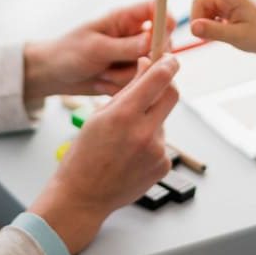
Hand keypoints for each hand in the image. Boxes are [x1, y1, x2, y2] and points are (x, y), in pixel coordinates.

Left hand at [24, 1, 176, 99]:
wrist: (53, 76)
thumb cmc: (68, 53)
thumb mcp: (96, 48)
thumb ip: (125, 46)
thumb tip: (153, 41)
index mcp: (124, 19)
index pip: (156, 9)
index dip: (166, 19)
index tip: (165, 34)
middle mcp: (132, 36)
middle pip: (162, 43)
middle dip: (146, 59)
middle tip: (126, 64)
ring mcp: (132, 57)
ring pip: (150, 68)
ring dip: (126, 77)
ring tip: (102, 73)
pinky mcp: (128, 76)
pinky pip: (139, 84)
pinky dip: (121, 88)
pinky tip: (102, 83)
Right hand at [29, 54, 179, 253]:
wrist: (83, 196)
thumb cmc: (85, 153)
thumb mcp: (100, 114)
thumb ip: (128, 89)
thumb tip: (147, 65)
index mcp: (124, 115)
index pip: (159, 78)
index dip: (168, 64)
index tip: (170, 58)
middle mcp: (144, 133)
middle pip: (172, 94)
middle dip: (167, 84)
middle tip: (157, 82)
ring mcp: (157, 151)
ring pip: (163, 120)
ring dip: (152, 118)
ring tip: (126, 136)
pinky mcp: (163, 165)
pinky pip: (162, 141)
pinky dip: (151, 140)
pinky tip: (131, 153)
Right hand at [176, 0, 255, 54]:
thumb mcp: (237, 37)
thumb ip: (214, 32)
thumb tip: (192, 27)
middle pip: (199, 1)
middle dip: (198, 18)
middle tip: (207, 37)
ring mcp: (226, 1)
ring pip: (201, 8)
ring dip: (204, 23)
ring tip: (220, 35)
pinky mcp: (225, 8)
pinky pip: (207, 13)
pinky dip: (209, 24)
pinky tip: (223, 31)